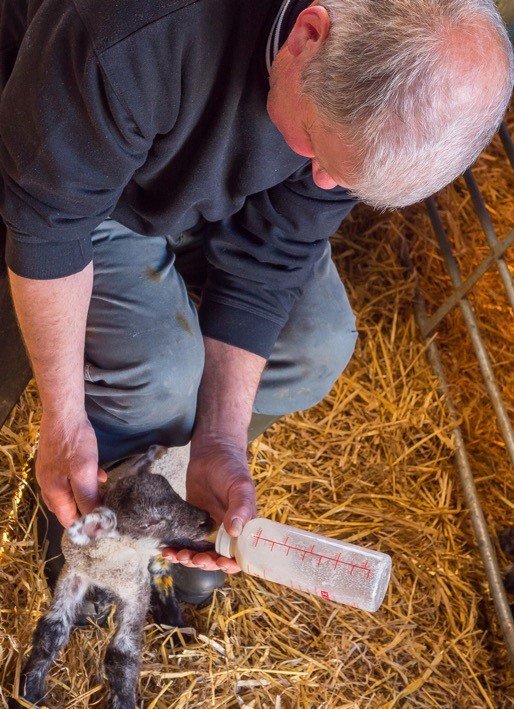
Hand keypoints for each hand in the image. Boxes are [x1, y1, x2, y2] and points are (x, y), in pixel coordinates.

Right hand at [36, 413, 106, 527]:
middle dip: (87, 509)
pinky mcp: (57, 462)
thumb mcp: (84, 472)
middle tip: (108, 507)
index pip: (69, 520)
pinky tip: (99, 474)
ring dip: (88, 494)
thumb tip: (94, 520)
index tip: (105, 523)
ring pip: (71, 493)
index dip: (86, 525)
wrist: (64, 413)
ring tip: (105, 491)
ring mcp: (51, 473)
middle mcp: (49, 486)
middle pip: (69, 508)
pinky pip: (71, 479)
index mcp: (54, 492)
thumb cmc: (74, 442)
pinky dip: (85, 480)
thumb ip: (87, 497)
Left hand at [162, 437, 256, 572]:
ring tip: (176, 555)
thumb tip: (235, 531)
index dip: (229, 564)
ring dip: (188, 559)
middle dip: (203, 563)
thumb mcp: (240, 487)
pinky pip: (186, 541)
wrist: (211, 452)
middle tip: (191, 558)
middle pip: (216, 558)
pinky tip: (167, 550)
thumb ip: (241, 508)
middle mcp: (227, 532)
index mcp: (243, 528)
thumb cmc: (231, 468)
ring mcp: (208, 527)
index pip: (239, 555)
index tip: (219, 563)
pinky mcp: (192, 521)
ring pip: (199, 553)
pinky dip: (177, 549)